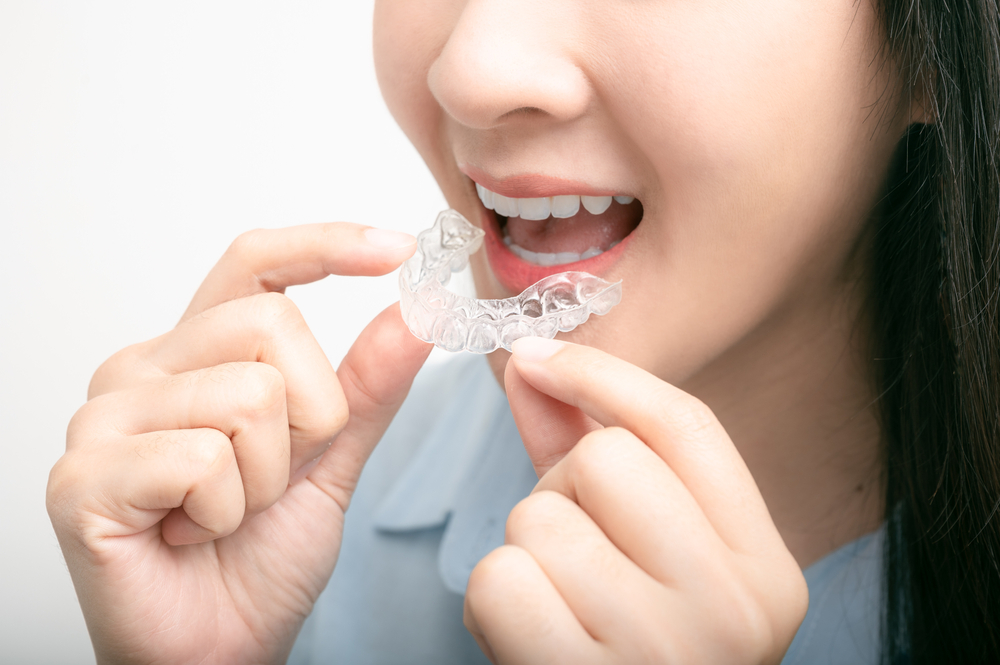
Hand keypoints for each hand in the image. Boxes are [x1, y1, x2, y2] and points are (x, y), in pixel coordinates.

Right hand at [47, 223, 431, 663]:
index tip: (398, 248)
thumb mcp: (332, 459)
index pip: (256, 264)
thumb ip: (367, 385)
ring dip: (268, 477)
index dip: (325, 245)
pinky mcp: (83, 478)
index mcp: (195, 354)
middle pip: (271, 324)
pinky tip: (192, 536)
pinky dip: (225, 511)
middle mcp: (141, 370)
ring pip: (247, 396)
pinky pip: (201, 459)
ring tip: (228, 514)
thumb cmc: (260, 557)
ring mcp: (103, 419)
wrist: (220, 648)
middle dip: (311, 418)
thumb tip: (415, 310)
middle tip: (274, 478)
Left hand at [463, 338, 806, 663]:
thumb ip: (593, 450)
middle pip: (605, 461)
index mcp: (763, 568)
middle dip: (561, 489)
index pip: (687, 426)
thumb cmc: (627, 648)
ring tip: (555, 605)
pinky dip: (492, 606)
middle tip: (572, 547)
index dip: (604, 377)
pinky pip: (498, 581)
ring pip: (539, 518)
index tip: (538, 356)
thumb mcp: (642, 552)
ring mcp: (664, 652)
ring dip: (525, 554)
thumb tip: (532, 363)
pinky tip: (526, 641)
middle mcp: (734, 609)